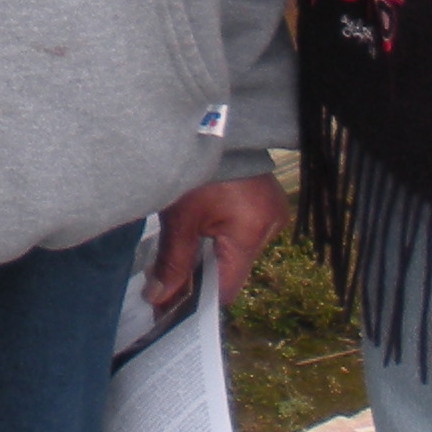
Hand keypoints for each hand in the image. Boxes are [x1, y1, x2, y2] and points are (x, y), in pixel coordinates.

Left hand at [147, 173, 288, 314]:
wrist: (215, 123)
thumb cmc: (197, 169)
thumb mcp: (180, 219)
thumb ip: (173, 263)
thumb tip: (160, 299)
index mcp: (251, 232)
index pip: (226, 288)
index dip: (197, 301)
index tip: (168, 308)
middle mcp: (270, 227)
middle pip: (232, 271)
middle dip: (200, 279)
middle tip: (166, 286)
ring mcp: (272, 214)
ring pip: (236, 253)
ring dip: (211, 258)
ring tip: (180, 259)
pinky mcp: (266, 202)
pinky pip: (243, 234)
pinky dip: (221, 239)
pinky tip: (200, 237)